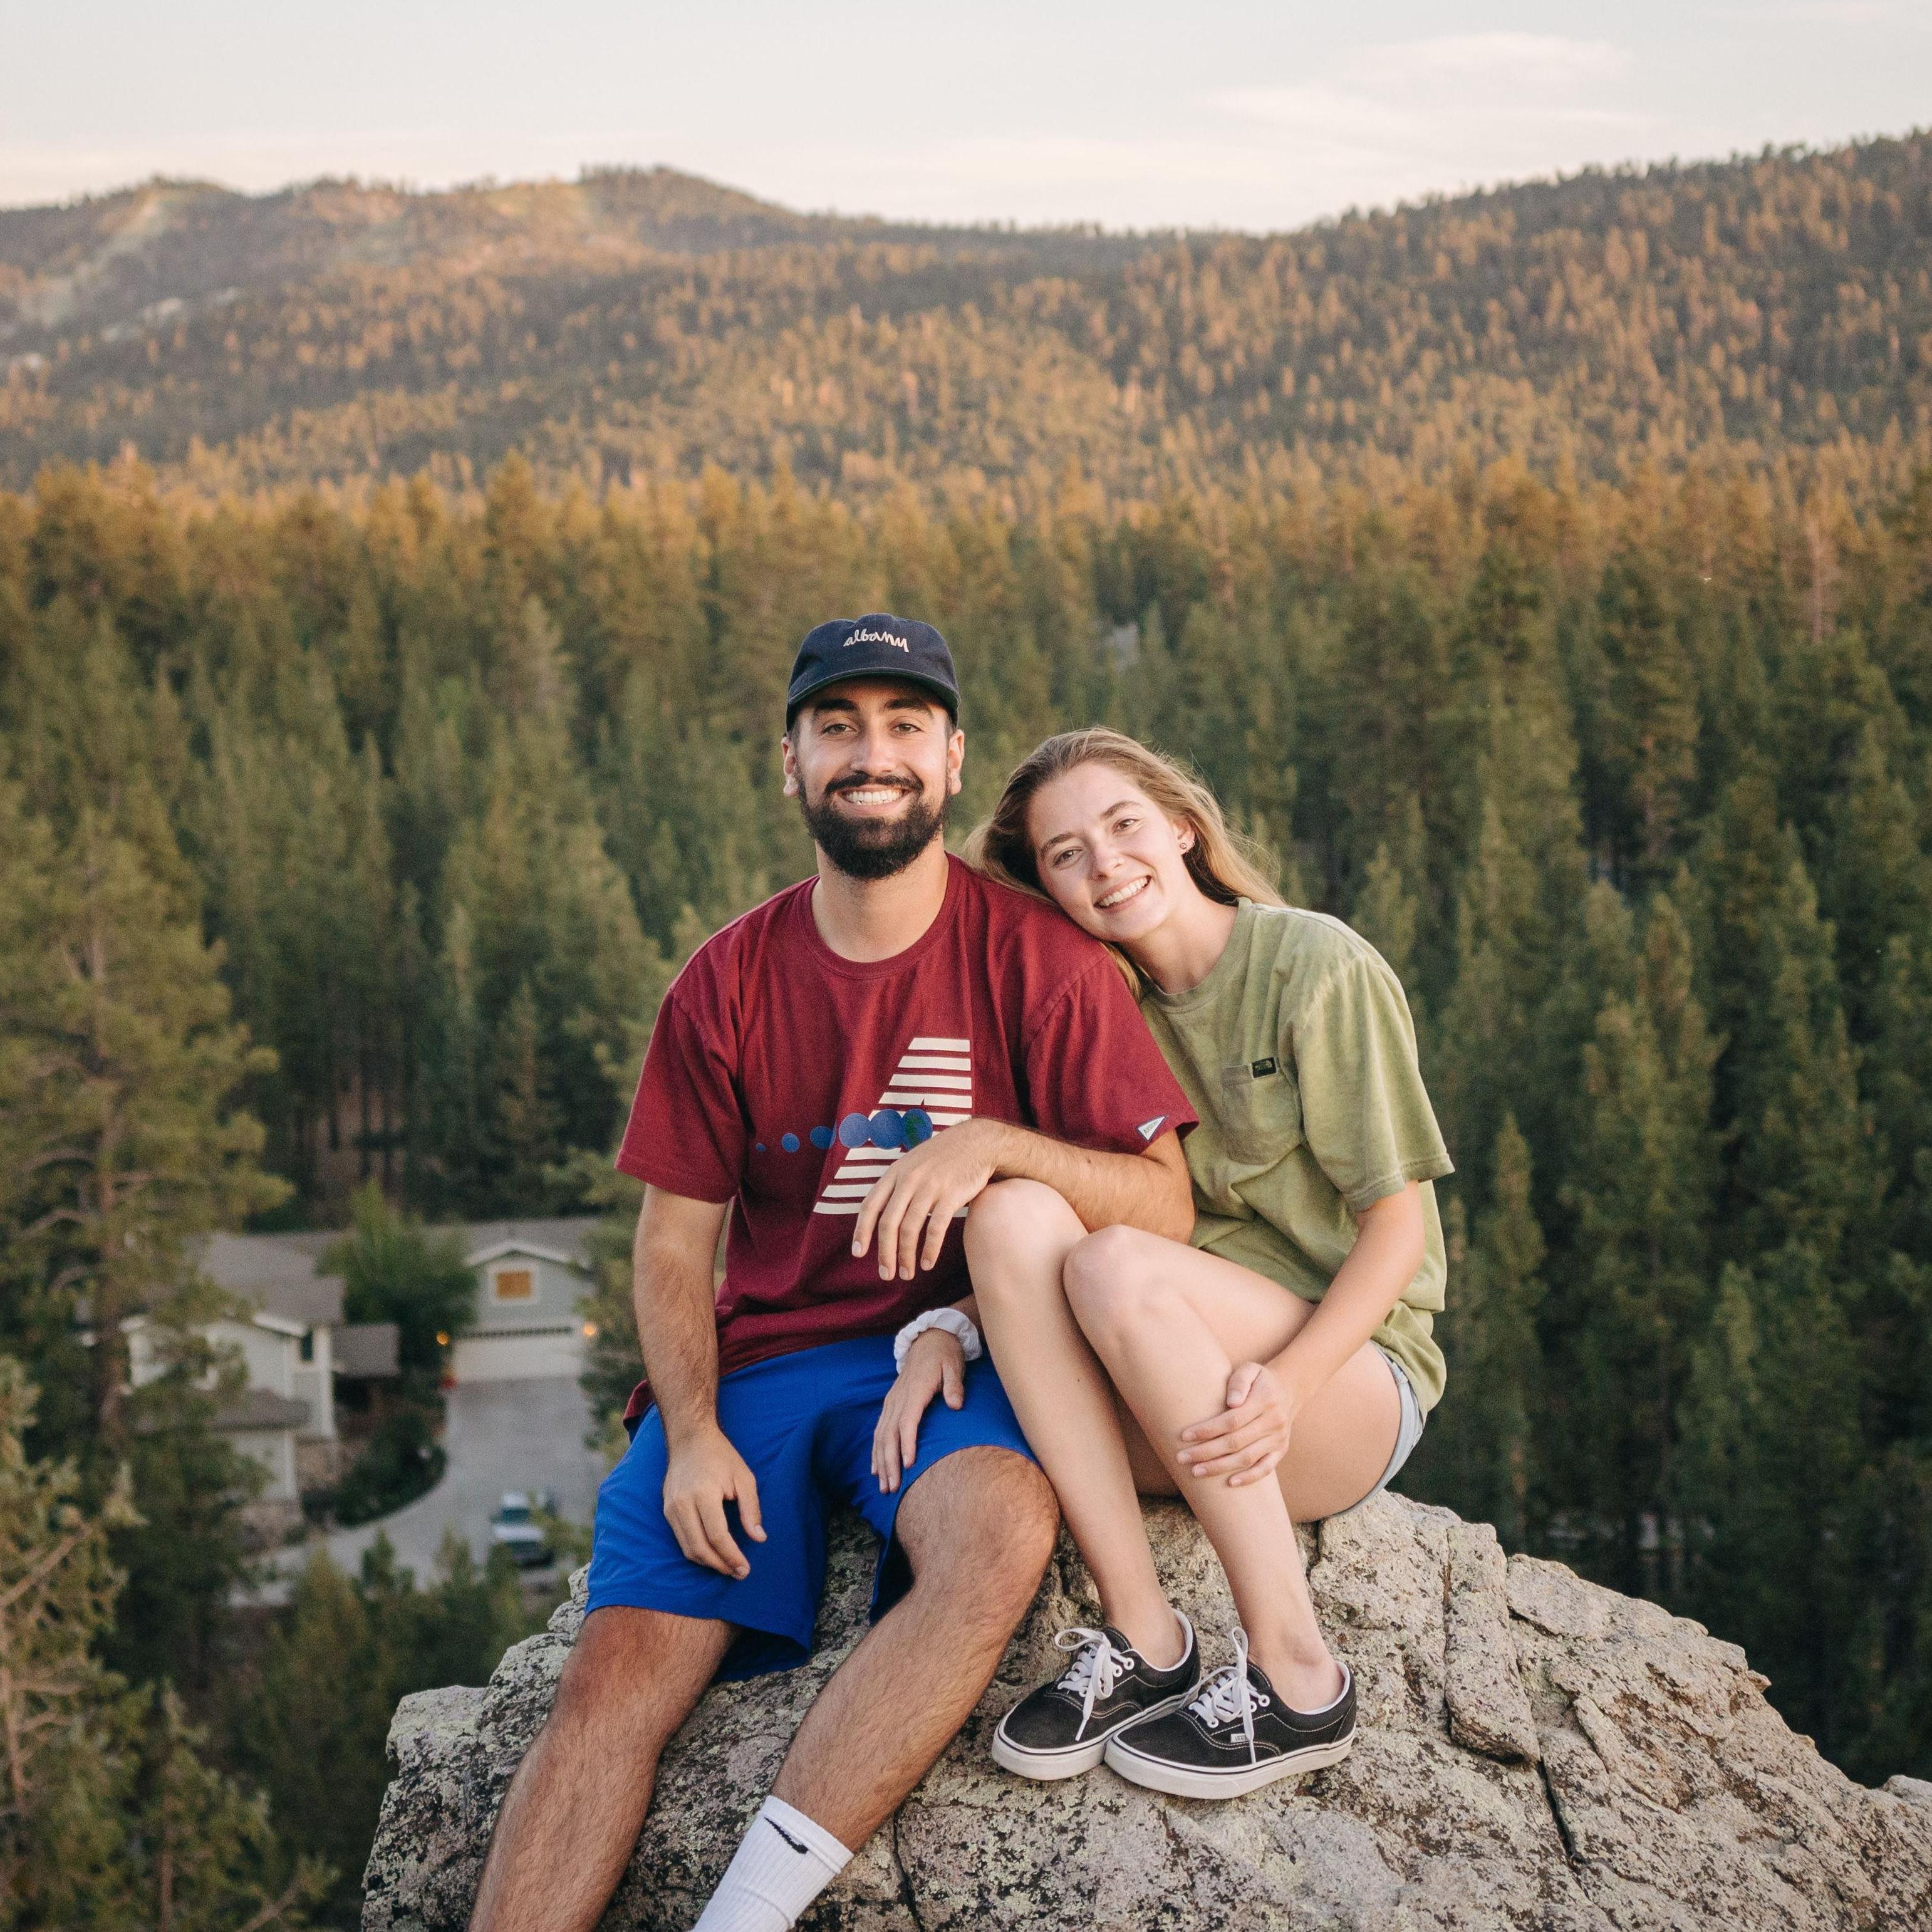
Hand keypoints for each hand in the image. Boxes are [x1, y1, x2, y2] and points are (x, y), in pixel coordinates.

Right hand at [661, 1424, 766, 1577]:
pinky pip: (681, 1539)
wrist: (690, 1439)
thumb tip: (759, 1538)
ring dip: (708, 1563)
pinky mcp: (666, 1510)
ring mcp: (671, 1508)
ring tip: (728, 1567)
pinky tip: (713, 1553)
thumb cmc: (721, 1456)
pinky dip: (697, 1551)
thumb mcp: (744, 1477)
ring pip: (687, 1548)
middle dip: (720, 1565)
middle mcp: (682, 1503)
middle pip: (699, 1548)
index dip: (732, 1556)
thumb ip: (751, 1509)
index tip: (745, 1568)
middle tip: (739, 1573)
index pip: (717, 1536)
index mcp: (703, 1493)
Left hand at [851, 1119, 1007, 1281]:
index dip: (862, 1231)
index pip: (870, 1205)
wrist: (976, 1142)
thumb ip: (896, 1186)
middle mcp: (909, 1180)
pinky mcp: (951, 1195)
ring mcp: (929, 1187)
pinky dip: (930, 1249)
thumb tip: (879, 1215)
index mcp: (895, 1173)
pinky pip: (936, 1228)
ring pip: (910, 1229)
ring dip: (906, 1256)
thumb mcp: (912, 1164)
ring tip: (906, 1274)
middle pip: (889, 1223)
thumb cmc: (941, 1158)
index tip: (857, 1253)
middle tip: (886, 1274)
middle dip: (885, 1253)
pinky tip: (927, 1263)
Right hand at [871, 1328, 965, 1492]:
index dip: (907, 1443)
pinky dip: (876, 1451)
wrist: (930, 1339)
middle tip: (893, 1487)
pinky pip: (879, 1430)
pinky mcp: (890, 1403)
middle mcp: (899, 1397)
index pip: (908, 1421)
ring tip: (884, 1485)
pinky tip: (876, 1469)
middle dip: (889, 1462)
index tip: (908, 1465)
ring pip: (881, 1435)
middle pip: (890, 1434)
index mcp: (915, 1390)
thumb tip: (955, 1405)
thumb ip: (954, 1386)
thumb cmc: (945, 1355)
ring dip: (881, 1461)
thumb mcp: (954, 1366)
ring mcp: (892, 1401)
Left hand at [1177, 1361, 1295, 1486]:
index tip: (1184, 1436)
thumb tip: (1232, 1402)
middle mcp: (1274, 1421)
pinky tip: (1230, 1483)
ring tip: (1196, 1471)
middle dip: (1206, 1452)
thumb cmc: (1259, 1379)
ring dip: (1220, 1467)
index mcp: (1265, 1400)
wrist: (1289, 1389)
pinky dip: (1249, 1478)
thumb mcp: (1250, 1369)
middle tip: (1181, 1458)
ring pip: (1247, 1458)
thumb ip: (1239, 1382)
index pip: (1231, 1420)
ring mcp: (1278, 1438)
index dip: (1207, 1430)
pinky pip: (1265, 1468)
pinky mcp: (1281, 1450)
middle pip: (1235, 1442)